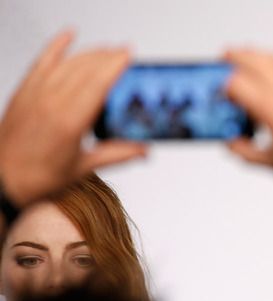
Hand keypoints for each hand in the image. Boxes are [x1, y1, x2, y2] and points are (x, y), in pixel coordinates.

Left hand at [0, 31, 145, 209]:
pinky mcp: (24, 91)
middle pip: (85, 68)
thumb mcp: (83, 168)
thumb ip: (116, 154)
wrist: (3, 178)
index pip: (97, 83)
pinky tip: (68, 35)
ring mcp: (36, 94)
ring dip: (89, 53)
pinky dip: (56, 46)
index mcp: (69, 121)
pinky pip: (42, 61)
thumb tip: (144, 150)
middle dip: (107, 56)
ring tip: (107, 50)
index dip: (115, 65)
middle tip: (125, 53)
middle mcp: (51, 102)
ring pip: (67, 62)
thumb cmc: (37, 176)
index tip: (129, 54)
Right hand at [224, 49, 272, 242]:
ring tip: (248, 57)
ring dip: (259, 56)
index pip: (238, 84)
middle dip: (236, 58)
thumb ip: (245, 151)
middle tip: (224, 58)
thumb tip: (231, 143)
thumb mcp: (272, 162)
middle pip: (256, 61)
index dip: (223, 86)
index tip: (220, 91)